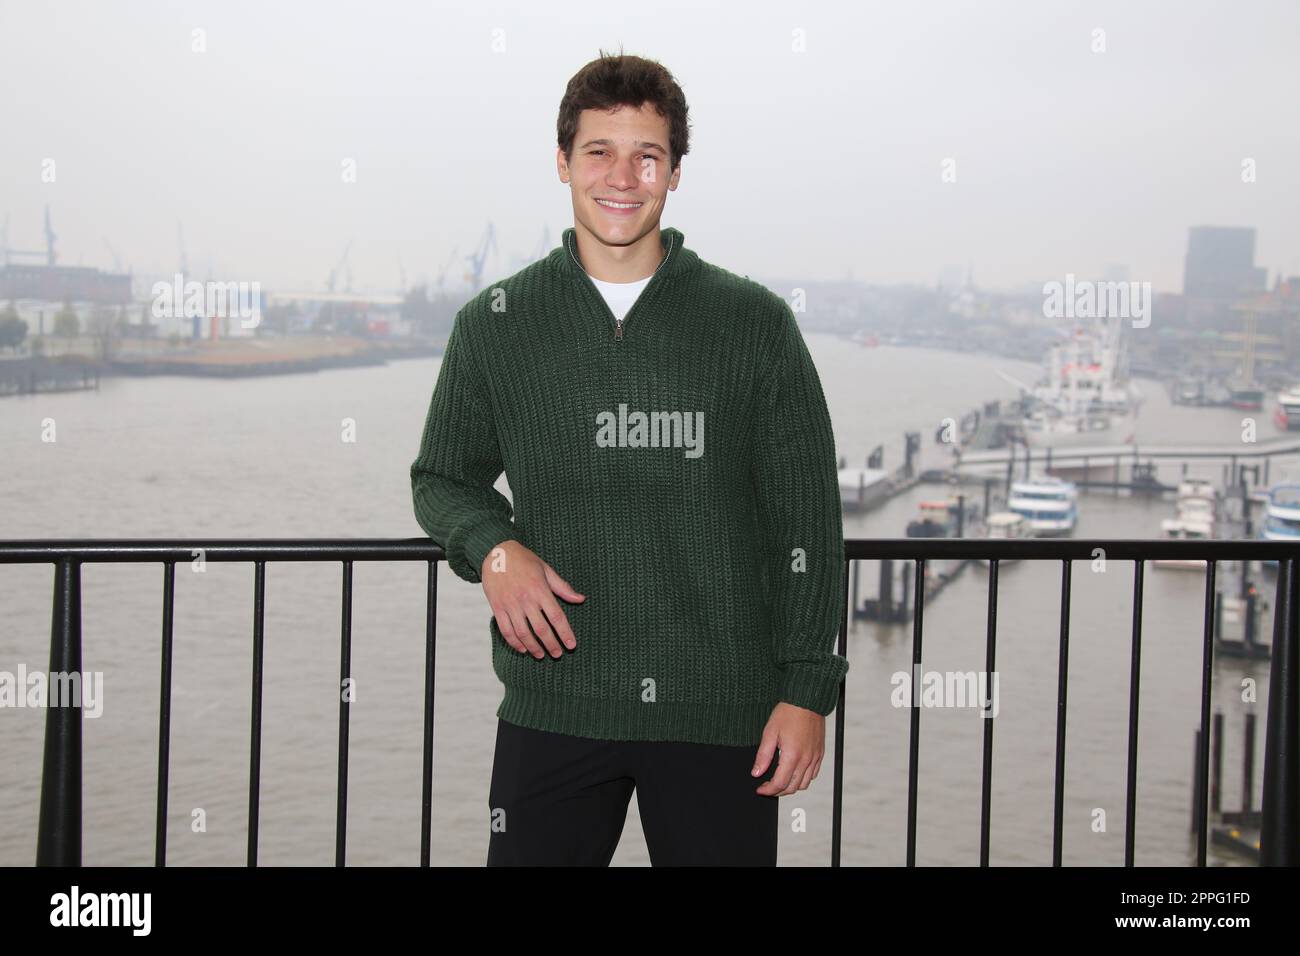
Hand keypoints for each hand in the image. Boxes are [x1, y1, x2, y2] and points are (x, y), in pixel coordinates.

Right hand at [480, 540, 583, 658]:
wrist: (496, 552)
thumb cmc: (524, 560)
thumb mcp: (546, 569)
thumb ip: (563, 587)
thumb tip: (581, 599)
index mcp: (540, 589)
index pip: (556, 617)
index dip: (565, 633)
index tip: (571, 645)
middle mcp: (525, 599)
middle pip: (541, 629)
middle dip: (551, 645)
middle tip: (558, 655)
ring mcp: (510, 604)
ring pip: (523, 633)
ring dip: (533, 647)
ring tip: (541, 655)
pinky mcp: (497, 607)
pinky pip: (506, 630)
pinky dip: (514, 643)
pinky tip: (522, 649)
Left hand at [752, 702, 824, 795]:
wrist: (807, 700)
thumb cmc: (788, 713)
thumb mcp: (770, 732)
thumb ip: (763, 755)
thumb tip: (756, 772)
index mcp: (792, 755)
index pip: (779, 784)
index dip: (768, 790)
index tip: (760, 789)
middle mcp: (806, 759)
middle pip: (792, 788)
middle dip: (778, 791)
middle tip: (767, 787)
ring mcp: (815, 757)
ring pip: (804, 784)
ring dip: (790, 787)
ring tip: (779, 781)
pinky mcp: (820, 753)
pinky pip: (813, 774)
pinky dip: (802, 779)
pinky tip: (793, 773)